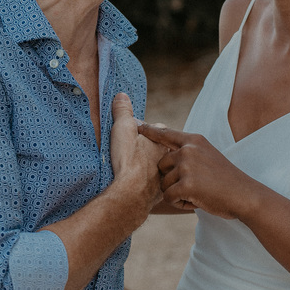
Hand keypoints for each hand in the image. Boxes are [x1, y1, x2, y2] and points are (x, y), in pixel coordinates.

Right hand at [110, 93, 166, 208]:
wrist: (131, 193)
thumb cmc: (129, 160)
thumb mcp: (123, 129)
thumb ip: (123, 111)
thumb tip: (121, 95)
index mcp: (162, 142)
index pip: (159, 130)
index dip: (147, 130)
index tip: (137, 133)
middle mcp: (167, 159)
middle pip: (161, 150)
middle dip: (152, 150)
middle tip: (138, 151)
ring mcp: (164, 177)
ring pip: (160, 169)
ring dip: (152, 169)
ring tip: (138, 170)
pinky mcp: (157, 195)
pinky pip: (155, 187)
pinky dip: (148, 186)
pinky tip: (139, 187)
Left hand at [136, 123, 258, 218]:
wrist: (245, 195)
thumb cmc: (226, 180)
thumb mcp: (208, 156)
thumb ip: (190, 152)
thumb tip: (168, 152)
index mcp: (194, 141)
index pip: (166, 134)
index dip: (150, 131)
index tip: (137, 125)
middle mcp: (188, 150)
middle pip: (160, 165)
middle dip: (171, 179)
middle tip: (194, 186)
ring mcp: (187, 166)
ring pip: (164, 184)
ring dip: (177, 193)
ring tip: (199, 193)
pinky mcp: (186, 184)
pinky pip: (169, 197)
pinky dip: (181, 203)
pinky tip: (198, 201)